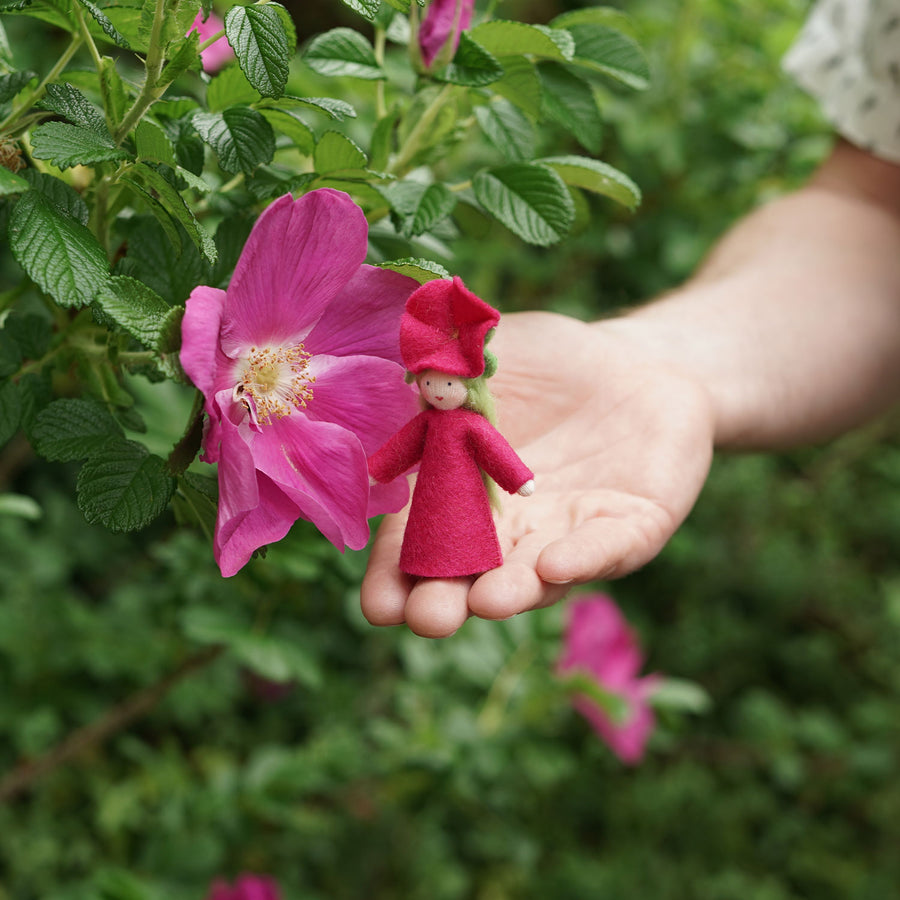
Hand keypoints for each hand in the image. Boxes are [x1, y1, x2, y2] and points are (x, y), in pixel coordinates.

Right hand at [361, 311, 714, 636]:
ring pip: (535, 572)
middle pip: (470, 574)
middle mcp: (509, 530)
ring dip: (511, 590)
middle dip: (447, 600)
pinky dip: (581, 557)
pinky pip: (604, 546)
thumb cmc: (550, 363)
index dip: (396, 574)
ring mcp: (565, 533)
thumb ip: (440, 370)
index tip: (378, 605)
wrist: (637, 364)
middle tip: (427, 618)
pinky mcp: (628, 528)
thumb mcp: (486, 356)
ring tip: (487, 602)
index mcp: (461, 493)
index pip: (418, 541)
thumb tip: (399, 380)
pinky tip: (555, 565)